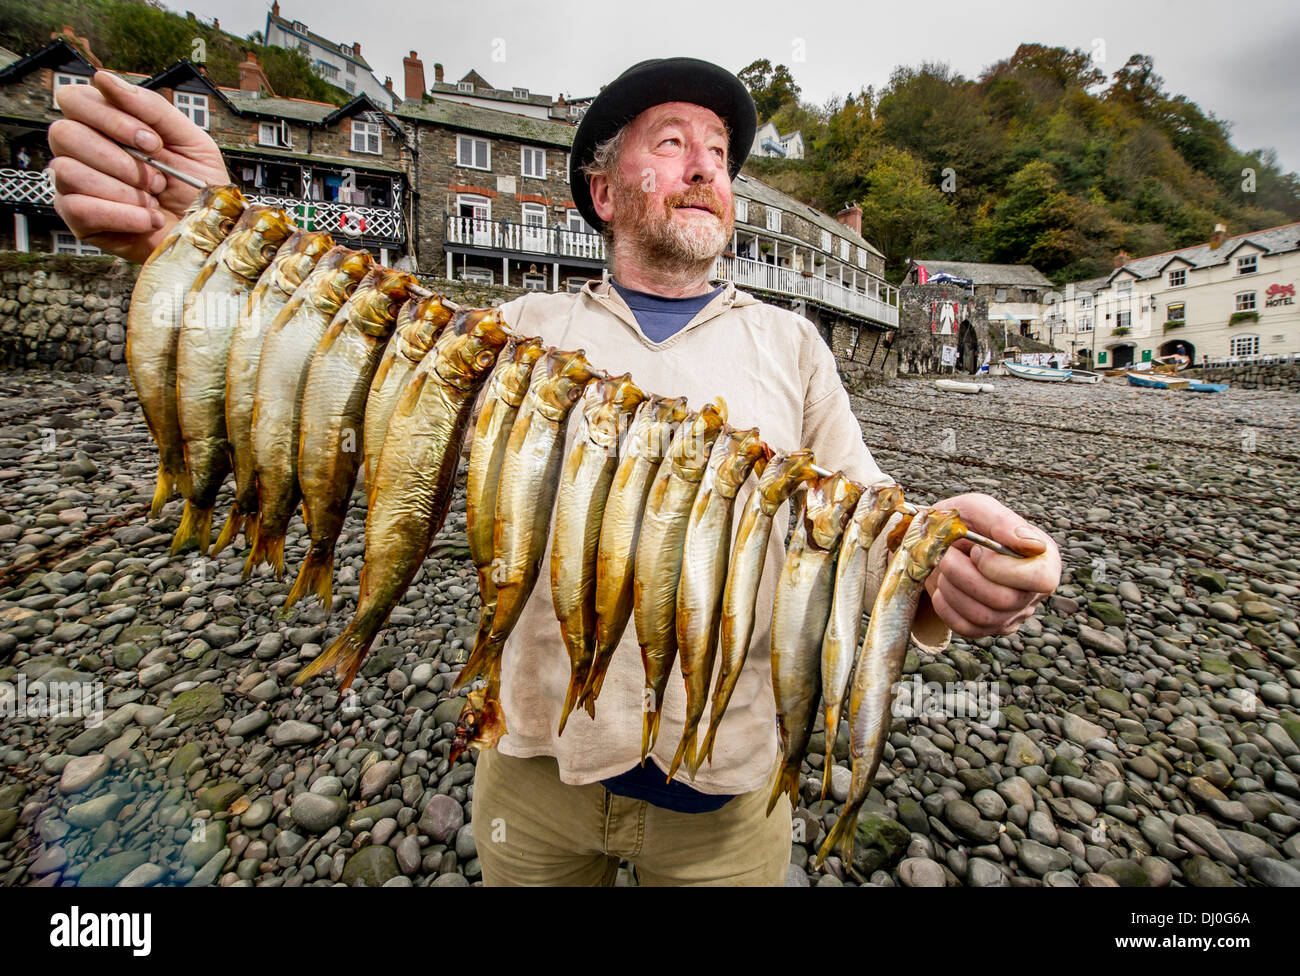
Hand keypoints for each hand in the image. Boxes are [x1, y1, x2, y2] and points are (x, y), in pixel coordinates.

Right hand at [49, 70, 229, 263]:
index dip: (110, 118)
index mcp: (106, 126)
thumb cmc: (199, 188)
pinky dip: (121, 214)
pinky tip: (148, 219)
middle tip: (156, 179)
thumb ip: (151, 107)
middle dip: (119, 159)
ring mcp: (76, 186)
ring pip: (67, 171)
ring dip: (123, 190)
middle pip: (64, 134)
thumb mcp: (190, 141)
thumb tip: (103, 79)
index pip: (74, 99)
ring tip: (153, 201)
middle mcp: (84, 152)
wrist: (210, 233)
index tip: (152, 142)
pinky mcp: (80, 220)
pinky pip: (79, 208)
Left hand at [922, 492, 1060, 638]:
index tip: (977, 550)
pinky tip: (943, 585)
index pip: (1041, 579)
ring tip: (944, 567)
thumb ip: (1003, 521)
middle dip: (964, 575)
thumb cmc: (964, 523)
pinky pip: (966, 628)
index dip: (1002, 567)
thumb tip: (1032, 545)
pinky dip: (945, 605)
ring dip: (951, 588)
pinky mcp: (987, 628)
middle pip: (1005, 600)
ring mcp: (1011, 614)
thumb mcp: (979, 509)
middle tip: (946, 554)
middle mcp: (1032, 592)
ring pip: (983, 617)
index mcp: (1043, 559)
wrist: (935, 542)